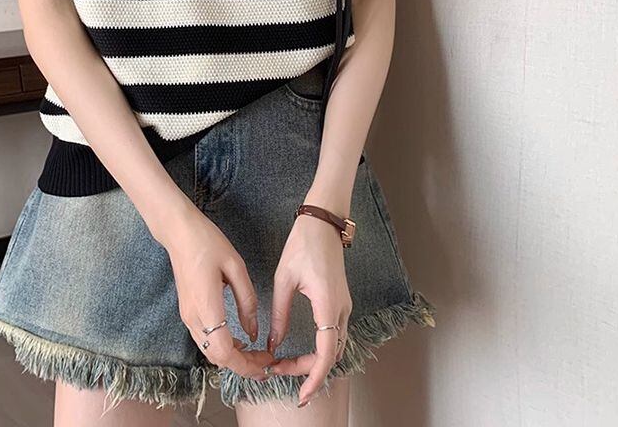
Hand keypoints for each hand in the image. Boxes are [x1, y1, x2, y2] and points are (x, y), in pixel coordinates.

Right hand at [160, 205, 273, 379]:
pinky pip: (205, 339)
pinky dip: (223, 347)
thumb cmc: (207, 242)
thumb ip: (247, 300)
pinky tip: (239, 341)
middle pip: (217, 358)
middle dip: (243, 366)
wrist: (178, 231)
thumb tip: (253, 332)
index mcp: (206, 307)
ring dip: (233, 358)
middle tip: (266, 363)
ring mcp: (187, 315)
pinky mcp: (187, 311)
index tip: (267, 363)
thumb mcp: (235, 266)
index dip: (247, 365)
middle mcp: (193, 317)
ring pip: (209, 351)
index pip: (225, 352)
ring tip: (256, 355)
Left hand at [266, 210, 351, 405]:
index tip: (302, 394)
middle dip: (308, 370)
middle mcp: (341, 309)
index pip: (327, 354)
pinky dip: (320, 348)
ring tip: (286, 363)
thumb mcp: (284, 279)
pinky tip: (302, 350)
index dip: (314, 377)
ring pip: (335, 346)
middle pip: (331, 355)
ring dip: (314, 360)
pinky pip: (335, 334)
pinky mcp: (340, 301)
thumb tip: (273, 343)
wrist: (323, 222)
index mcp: (328, 305)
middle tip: (279, 371)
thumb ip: (280, 314)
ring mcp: (344, 306)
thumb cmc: (303, 244)